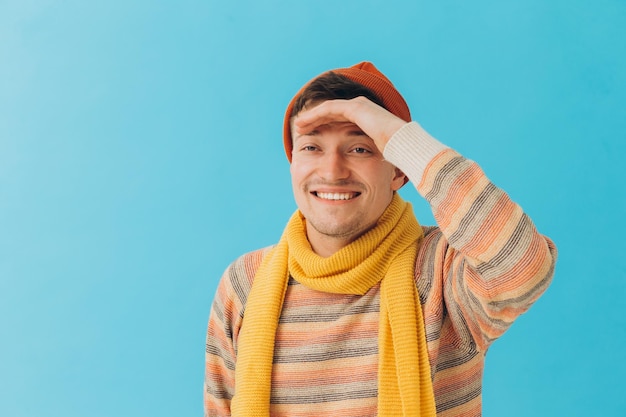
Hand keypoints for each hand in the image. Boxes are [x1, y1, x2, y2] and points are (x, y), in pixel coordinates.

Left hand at [293, 97, 408, 152]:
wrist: (404, 146)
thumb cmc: (396, 155)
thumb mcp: (377, 158)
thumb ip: (370, 159)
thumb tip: (372, 177)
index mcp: (368, 120)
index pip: (341, 121)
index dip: (325, 127)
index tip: (311, 137)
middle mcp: (363, 110)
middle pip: (332, 113)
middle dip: (315, 120)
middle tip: (300, 128)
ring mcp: (359, 106)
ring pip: (328, 109)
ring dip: (312, 116)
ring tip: (298, 125)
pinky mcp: (355, 107)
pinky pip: (329, 109)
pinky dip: (315, 115)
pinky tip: (303, 123)